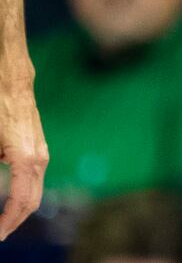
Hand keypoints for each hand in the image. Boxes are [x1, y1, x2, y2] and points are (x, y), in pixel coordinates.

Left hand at [0, 66, 46, 238]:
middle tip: (0, 235)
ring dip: (21, 210)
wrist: (13, 83)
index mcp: (25, 159)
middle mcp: (39, 159)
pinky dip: (24, 196)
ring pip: (36, 192)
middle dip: (16, 221)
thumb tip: (0, 187)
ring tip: (4, 223)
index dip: (8, 221)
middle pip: (33, 201)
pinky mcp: (38, 149)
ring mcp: (41, 153)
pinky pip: (34, 181)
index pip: (21, 201)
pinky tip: (11, 201)